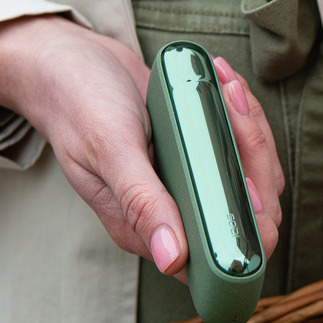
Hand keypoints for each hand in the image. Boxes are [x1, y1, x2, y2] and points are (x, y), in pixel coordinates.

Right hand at [0, 15, 284, 276]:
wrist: (67, 61)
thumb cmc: (77, 104)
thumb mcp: (109, 150)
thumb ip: (142, 203)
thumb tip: (172, 260)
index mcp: (146, 229)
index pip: (218, 255)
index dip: (247, 227)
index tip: (246, 178)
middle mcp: (173, 212)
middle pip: (249, 214)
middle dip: (255, 160)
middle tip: (234, 109)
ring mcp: (188, 182)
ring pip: (252, 177)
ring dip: (252, 131)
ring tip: (228, 88)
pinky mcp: (197, 154)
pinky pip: (240, 147)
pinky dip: (242, 115)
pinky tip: (226, 85)